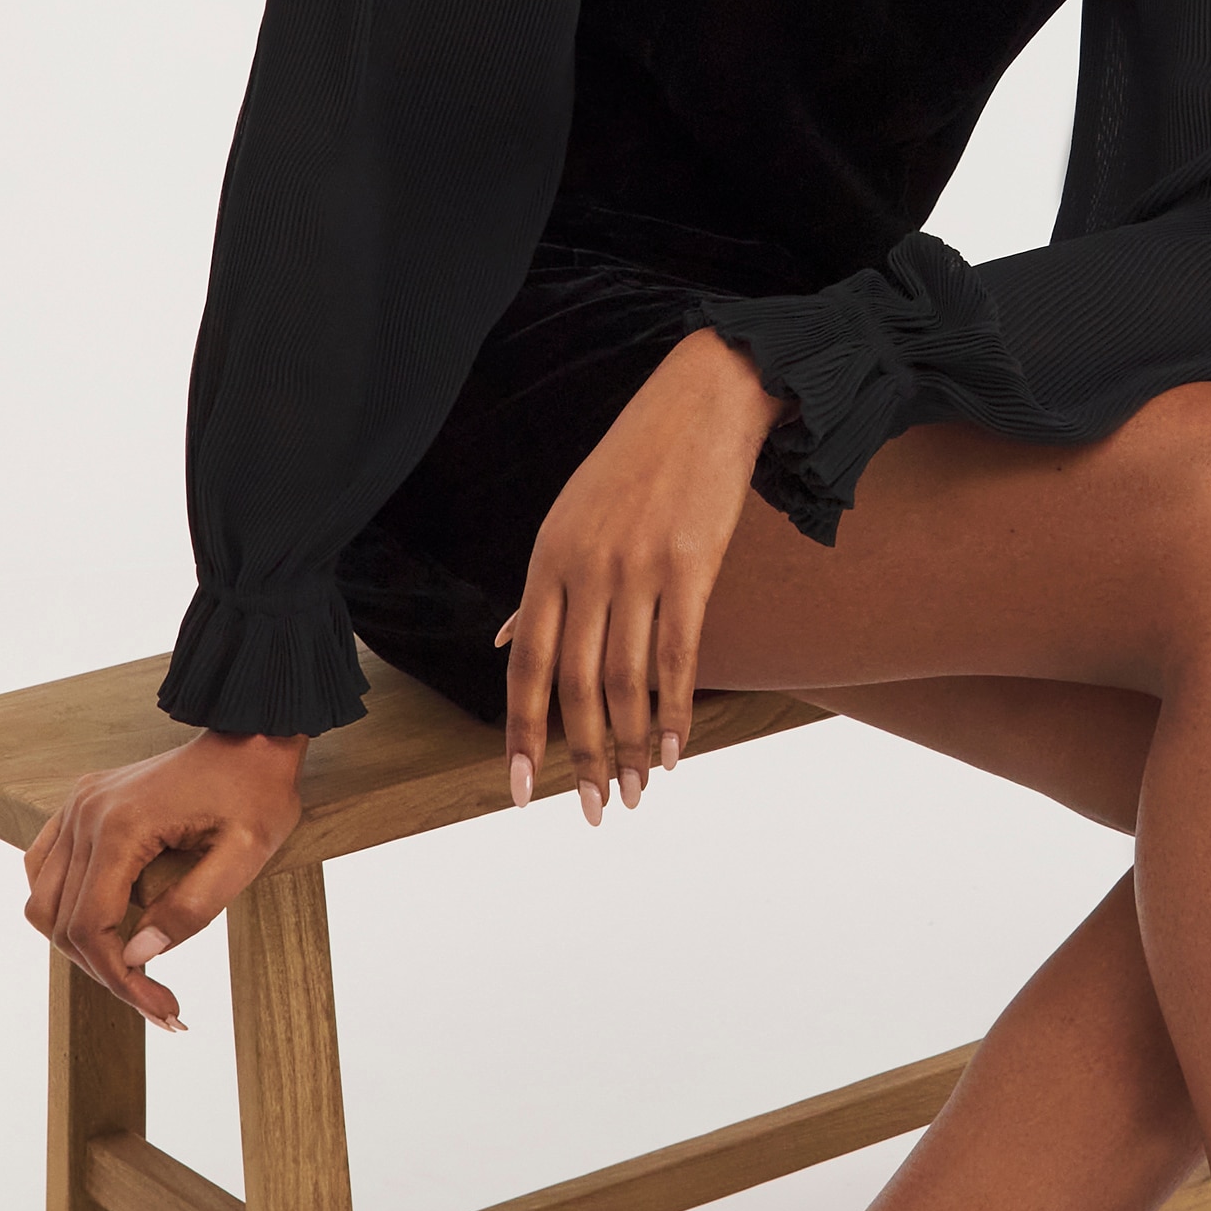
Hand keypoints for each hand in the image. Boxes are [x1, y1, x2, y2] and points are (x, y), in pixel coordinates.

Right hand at [22, 728, 307, 1026]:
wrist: (250, 738)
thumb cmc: (256, 794)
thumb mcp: (245, 856)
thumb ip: (192, 908)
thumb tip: (138, 955)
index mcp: (121, 826)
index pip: (92, 927)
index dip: (121, 980)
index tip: (165, 1009)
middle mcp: (85, 814)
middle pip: (61, 922)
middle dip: (106, 972)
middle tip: (159, 1002)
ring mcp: (77, 806)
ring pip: (44, 900)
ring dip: (81, 944)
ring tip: (134, 969)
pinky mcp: (80, 805)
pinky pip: (46, 868)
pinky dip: (66, 906)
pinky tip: (111, 927)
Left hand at [500, 326, 783, 822]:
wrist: (703, 401)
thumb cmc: (635, 462)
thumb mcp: (568, 516)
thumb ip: (542, 587)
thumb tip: (507, 640)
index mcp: (547, 560)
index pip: (526, 666)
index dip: (522, 734)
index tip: (520, 790)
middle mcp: (585, 569)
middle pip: (577, 687)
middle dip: (582, 758)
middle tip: (592, 809)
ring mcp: (638, 570)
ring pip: (627, 682)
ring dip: (629, 748)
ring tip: (636, 791)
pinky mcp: (692, 567)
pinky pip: (679, 658)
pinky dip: (674, 713)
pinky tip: (673, 751)